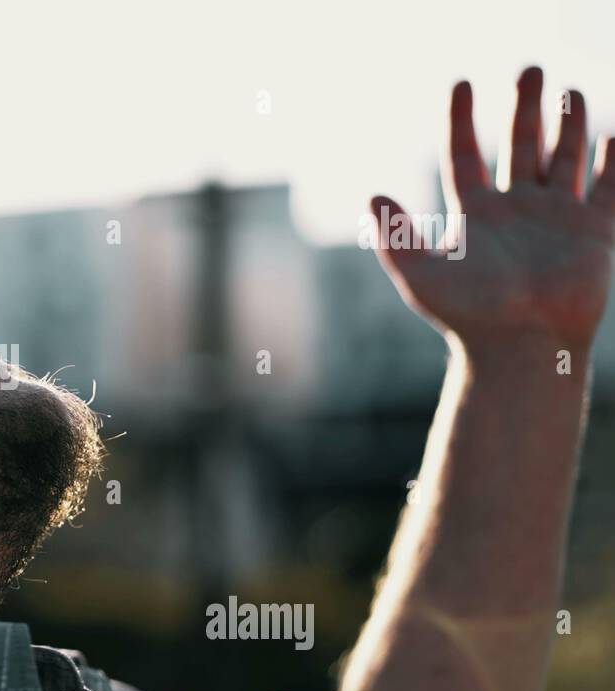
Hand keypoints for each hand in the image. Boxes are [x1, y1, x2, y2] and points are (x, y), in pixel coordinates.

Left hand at [372, 67, 614, 353]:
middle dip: (526, 107)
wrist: (520, 348)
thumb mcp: (421, 275)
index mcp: (475, 215)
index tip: (461, 83)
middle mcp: (515, 211)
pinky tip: (613, 135)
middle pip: (521, 146)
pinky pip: (607, 189)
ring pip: (563, 159)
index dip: (462, 120)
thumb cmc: (467, 317)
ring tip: (570, 91)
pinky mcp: (594, 233)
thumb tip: (372, 196)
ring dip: (568, 125)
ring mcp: (556, 220)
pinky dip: (611, 163)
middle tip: (530, 68)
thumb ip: (396, 236)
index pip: (466, 155)